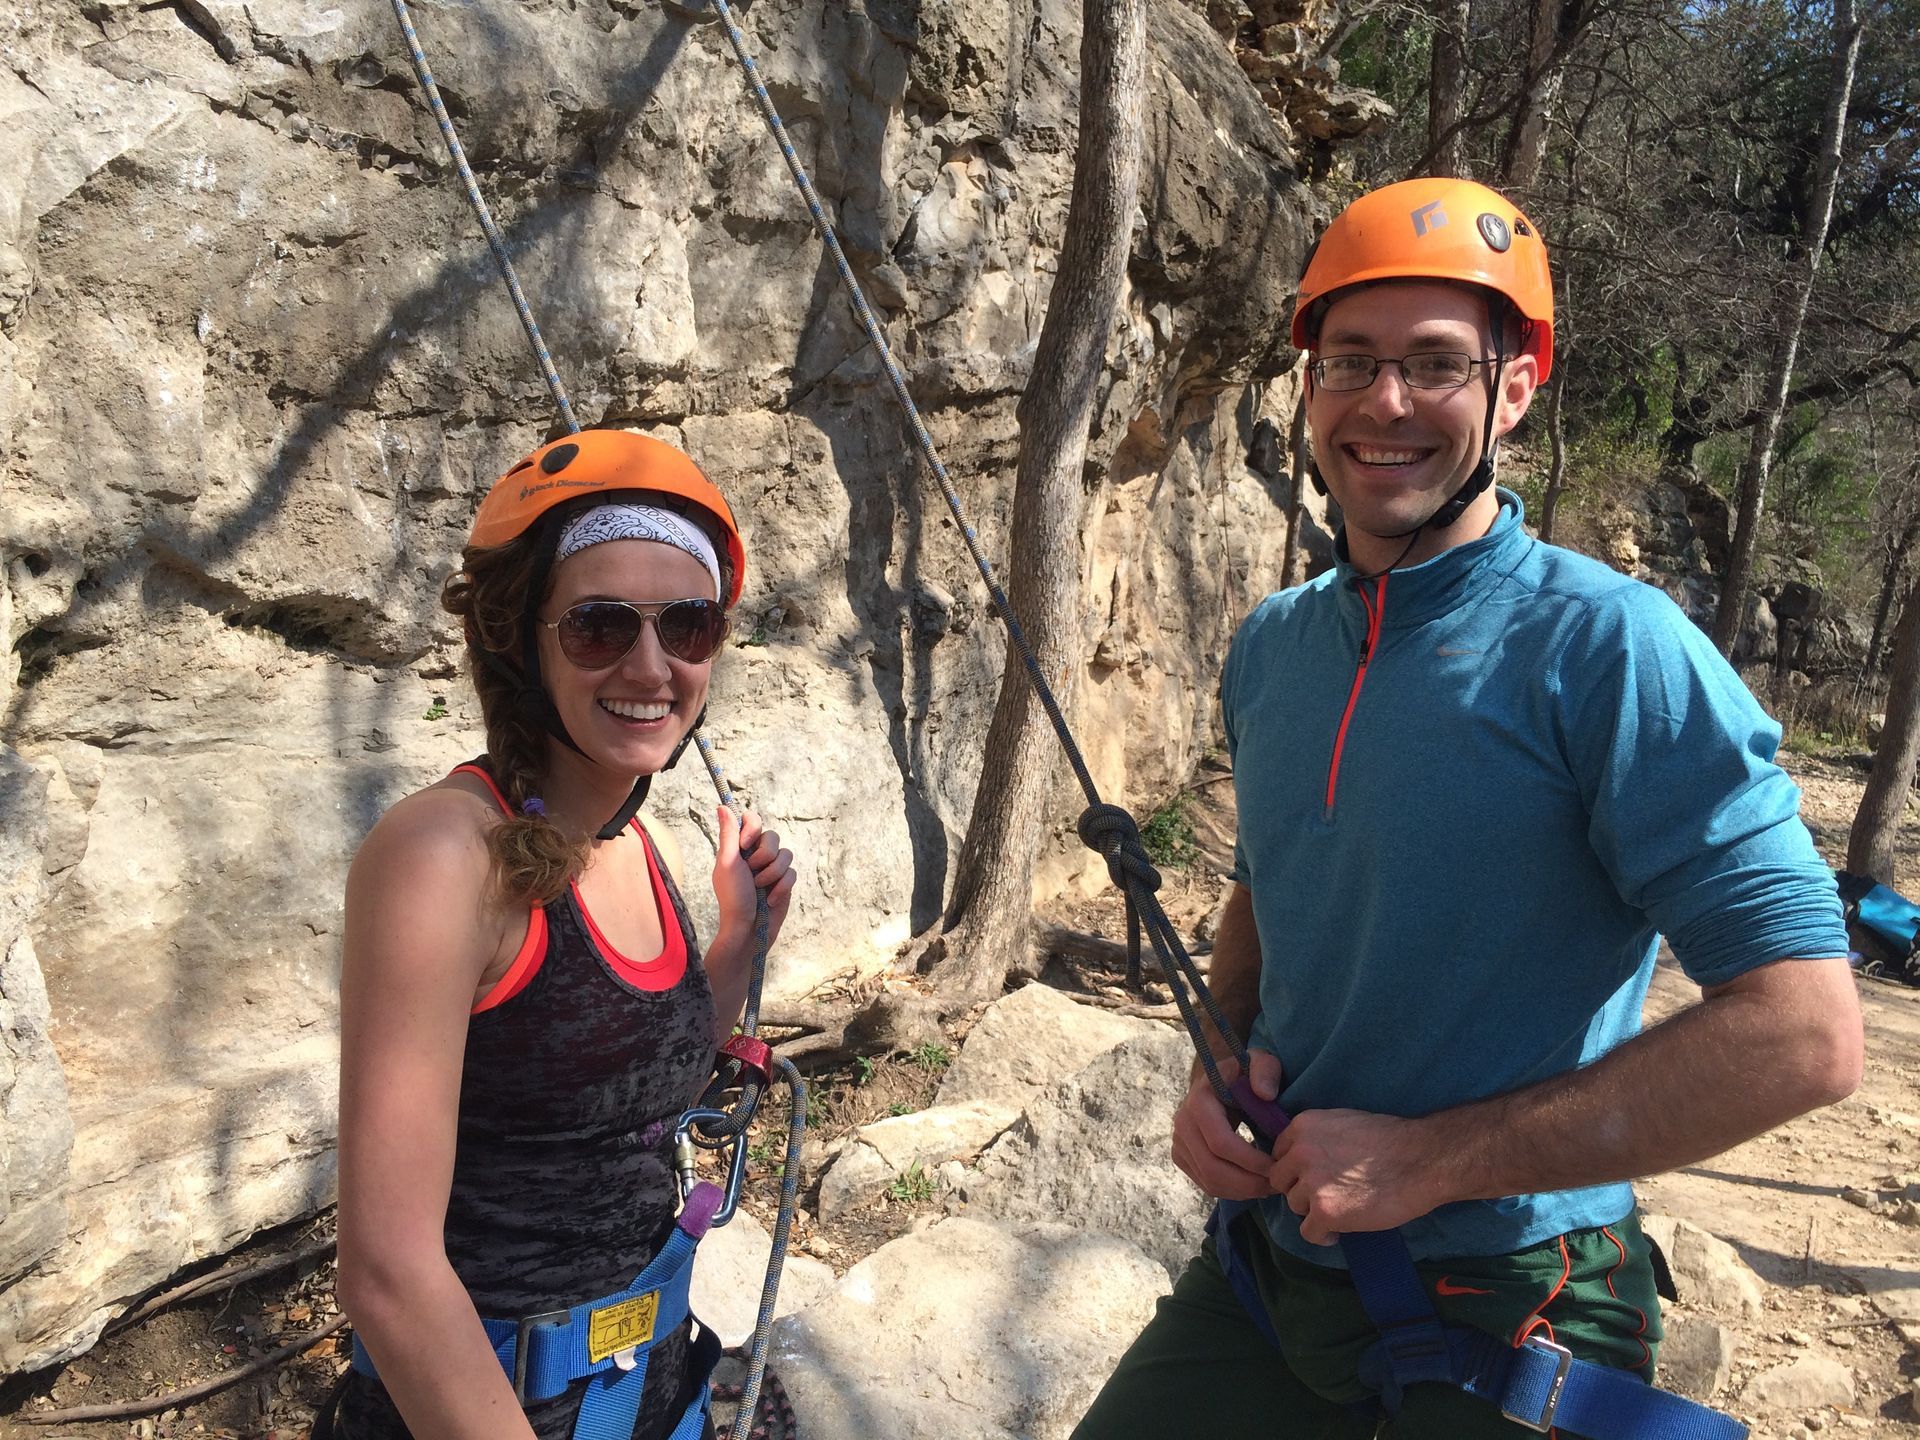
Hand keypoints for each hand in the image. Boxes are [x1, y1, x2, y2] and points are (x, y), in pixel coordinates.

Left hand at [711, 807, 795, 952]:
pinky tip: (770, 900)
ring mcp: (772, 869)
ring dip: (772, 874)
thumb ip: (729, 834)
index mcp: (740, 848)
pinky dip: (781, 887)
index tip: (745, 844)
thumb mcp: (728, 863)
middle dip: (764, 856)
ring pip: (786, 854)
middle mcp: (757, 855)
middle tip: (752, 872)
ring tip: (759, 889)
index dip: (753, 829)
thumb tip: (722, 805)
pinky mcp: (785, 883)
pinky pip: (793, 873)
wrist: (748, 929)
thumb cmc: (732, 898)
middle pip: (773, 836)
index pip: (752, 820)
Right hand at [1170, 1052, 1283, 1200]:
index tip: (1277, 1164)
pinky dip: (1232, 1191)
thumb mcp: (1259, 1061)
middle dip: (1248, 1182)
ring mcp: (1178, 1142)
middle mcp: (1182, 1123)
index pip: (1220, 1142)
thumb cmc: (1245, 1073)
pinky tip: (1254, 1184)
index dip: (1250, 1160)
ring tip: (1270, 1185)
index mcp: (1199, 1100)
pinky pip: (1206, 1184)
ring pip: (1209, 1181)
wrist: (1220, 1081)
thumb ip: (1266, 1070)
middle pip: (1213, 1168)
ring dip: (1242, 1191)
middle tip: (1277, 1183)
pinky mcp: (1181, 1157)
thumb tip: (1265, 1094)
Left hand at [1267, 1108, 1442, 1244]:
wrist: (1420, 1160)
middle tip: (1325, 1195)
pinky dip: (1323, 1235)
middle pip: (1281, 1181)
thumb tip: (1303, 1158)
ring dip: (1314, 1211)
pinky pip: (1308, 1232)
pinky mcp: (1324, 1212)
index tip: (1313, 1177)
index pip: (1280, 1153)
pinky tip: (1338, 1232)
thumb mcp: (1342, 1123)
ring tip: (1340, 1210)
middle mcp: (1300, 1152)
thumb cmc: (1391, 1140)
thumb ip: (1317, 1138)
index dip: (1296, 1168)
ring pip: (1295, 1206)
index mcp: (1303, 1126)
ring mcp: (1310, 1183)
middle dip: (1300, 1189)